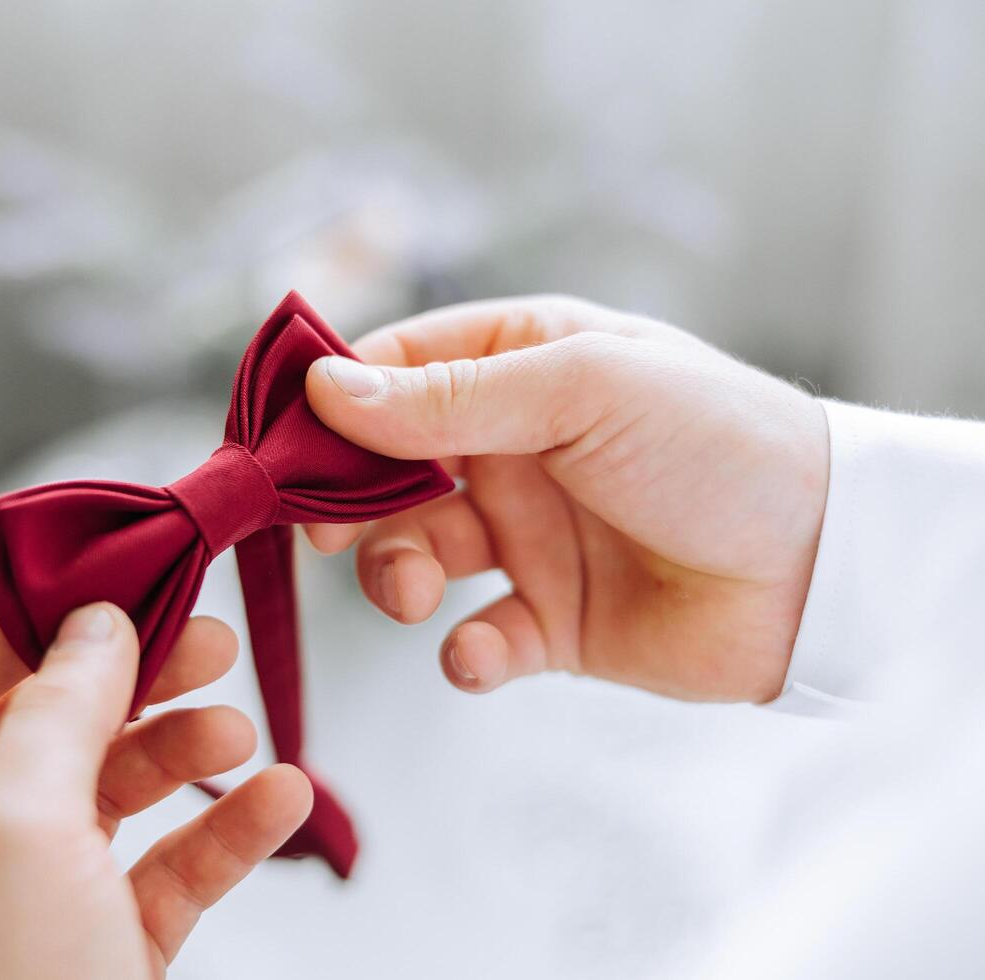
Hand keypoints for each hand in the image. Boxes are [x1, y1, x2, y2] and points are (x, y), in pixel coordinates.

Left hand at [0, 603, 310, 979]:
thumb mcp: (22, 832)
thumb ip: (58, 708)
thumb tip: (93, 618)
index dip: (26, 616)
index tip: (111, 574)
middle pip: (46, 721)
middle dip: (130, 678)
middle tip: (204, 634)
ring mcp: (33, 899)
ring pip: (114, 786)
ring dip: (184, 749)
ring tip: (241, 728)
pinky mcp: (104, 945)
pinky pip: (167, 863)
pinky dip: (224, 829)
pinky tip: (282, 798)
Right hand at [303, 296, 828, 702]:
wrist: (825, 566)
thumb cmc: (717, 444)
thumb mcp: (582, 389)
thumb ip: (450, 398)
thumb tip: (326, 391)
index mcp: (521, 365)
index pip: (394, 370)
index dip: (329, 406)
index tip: (276, 448)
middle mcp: (513, 448)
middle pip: (385, 471)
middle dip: (349, 505)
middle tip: (326, 535)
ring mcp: (530, 536)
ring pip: (416, 555)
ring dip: (398, 577)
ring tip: (419, 594)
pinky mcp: (553, 620)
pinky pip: (478, 639)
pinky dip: (466, 653)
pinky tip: (483, 653)